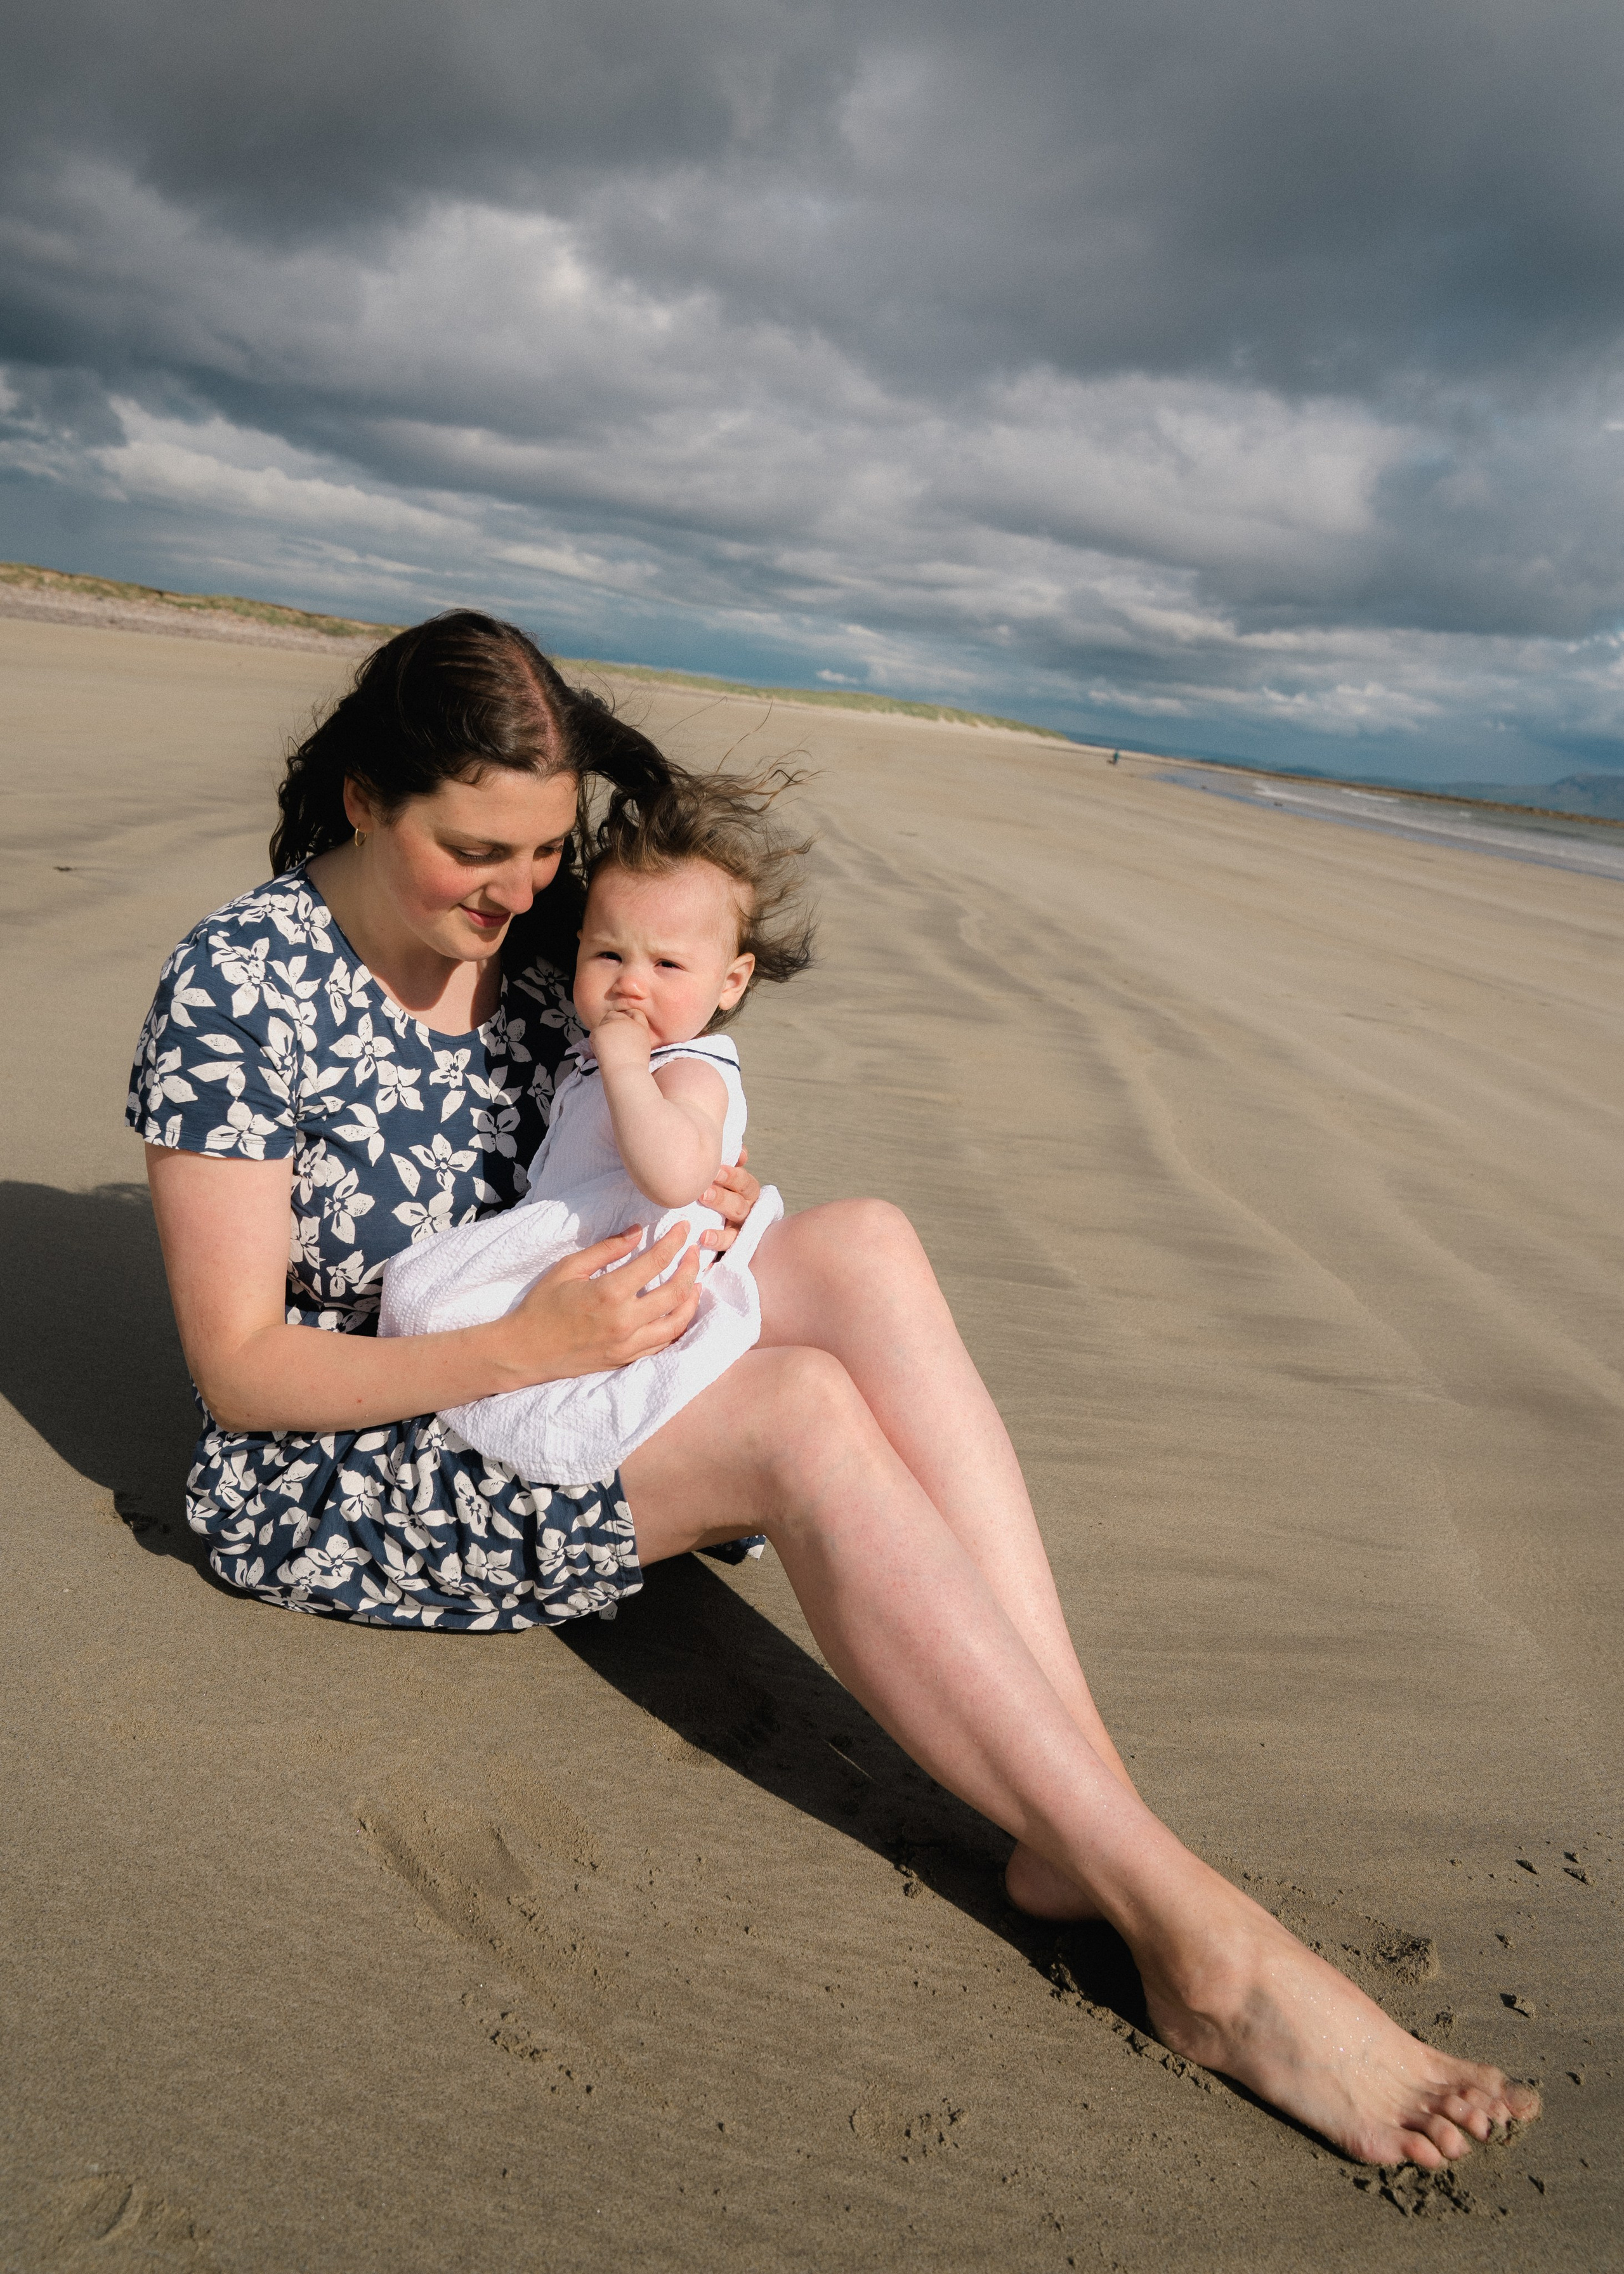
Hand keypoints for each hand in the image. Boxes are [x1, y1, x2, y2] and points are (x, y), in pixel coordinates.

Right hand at [498, 1222, 699, 1382]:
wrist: (525, 1351)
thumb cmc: (542, 1306)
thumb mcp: (569, 1268)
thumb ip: (606, 1249)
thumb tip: (636, 1231)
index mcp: (609, 1293)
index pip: (656, 1262)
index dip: (675, 1241)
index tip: (683, 1228)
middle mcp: (625, 1321)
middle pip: (676, 1292)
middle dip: (691, 1268)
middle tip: (694, 1252)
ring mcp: (628, 1345)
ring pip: (677, 1323)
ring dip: (692, 1300)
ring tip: (696, 1282)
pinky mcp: (626, 1359)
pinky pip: (663, 1344)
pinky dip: (677, 1325)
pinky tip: (680, 1311)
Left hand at [589, 1006, 652, 1072]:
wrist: (626, 1073)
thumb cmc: (633, 1068)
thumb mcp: (641, 1049)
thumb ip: (634, 1039)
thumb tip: (622, 1038)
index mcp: (640, 1028)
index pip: (636, 1013)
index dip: (628, 1015)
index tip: (622, 1024)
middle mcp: (628, 1023)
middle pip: (614, 1015)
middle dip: (609, 1024)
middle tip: (608, 1041)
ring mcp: (614, 1024)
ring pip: (602, 1025)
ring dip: (602, 1036)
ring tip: (608, 1052)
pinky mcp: (601, 1029)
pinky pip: (593, 1035)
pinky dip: (594, 1044)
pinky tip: (602, 1054)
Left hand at [698, 1146, 760, 1252]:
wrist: (700, 1217)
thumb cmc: (712, 1188)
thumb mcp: (719, 1174)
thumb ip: (728, 1162)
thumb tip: (741, 1154)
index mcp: (745, 1193)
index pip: (746, 1184)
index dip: (733, 1176)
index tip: (716, 1169)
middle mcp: (745, 1214)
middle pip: (739, 1207)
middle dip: (721, 1200)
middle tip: (702, 1193)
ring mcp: (737, 1235)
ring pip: (733, 1236)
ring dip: (720, 1236)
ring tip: (704, 1235)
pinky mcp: (726, 1252)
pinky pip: (722, 1257)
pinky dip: (714, 1259)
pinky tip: (704, 1259)